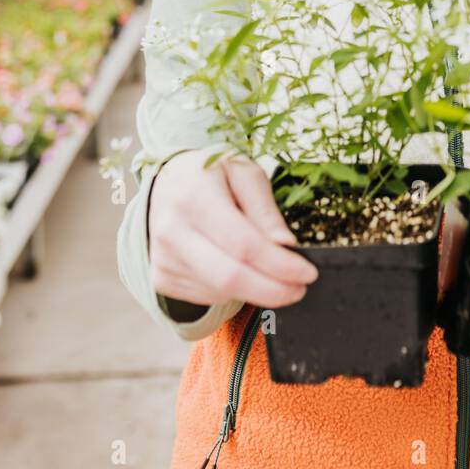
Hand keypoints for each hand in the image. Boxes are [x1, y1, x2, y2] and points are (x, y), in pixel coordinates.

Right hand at [148, 148, 318, 307]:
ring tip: (269, 269)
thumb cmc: (212, 175)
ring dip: (255, 290)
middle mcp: (172, 230)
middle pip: (230, 277)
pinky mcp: (161, 278)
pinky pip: (207, 296)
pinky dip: (232, 290)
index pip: (244, 244)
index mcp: (195, 196)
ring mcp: (163, 258)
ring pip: (221, 291)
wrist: (166, 184)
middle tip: (299, 288)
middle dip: (273, 290)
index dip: (280, 265)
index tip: (308, 273)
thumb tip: (286, 246)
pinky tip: (238, 268)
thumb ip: (265, 209)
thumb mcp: (244, 172)